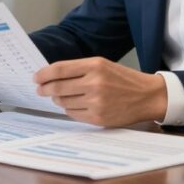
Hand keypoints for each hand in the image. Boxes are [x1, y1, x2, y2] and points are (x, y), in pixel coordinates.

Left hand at [34, 57, 167, 126]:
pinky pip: (73, 114)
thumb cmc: (123, 79)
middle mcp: (94, 83)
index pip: (59, 69)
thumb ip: (78, 69)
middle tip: (40, 89)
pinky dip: (69, 109)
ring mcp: (96, 102)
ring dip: (58, 99)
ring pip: (63, 101)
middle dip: (44, 89)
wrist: (147, 96)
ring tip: (61, 96)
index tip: (36, 77)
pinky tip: (74, 104)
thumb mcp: (103, 65)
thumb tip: (51, 76)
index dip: (43, 74)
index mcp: (95, 66)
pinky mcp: (98, 118)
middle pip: (57, 87)